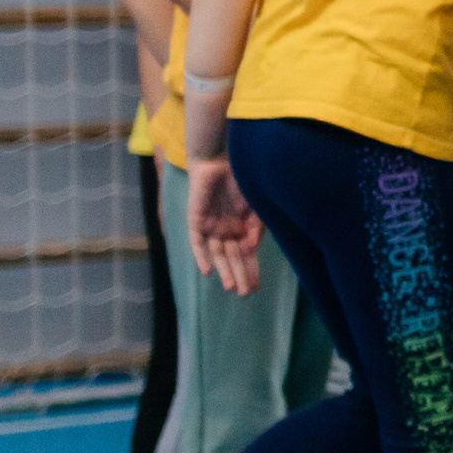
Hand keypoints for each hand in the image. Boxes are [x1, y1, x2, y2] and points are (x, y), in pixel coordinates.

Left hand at [186, 157, 262, 295]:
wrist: (219, 158)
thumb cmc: (240, 178)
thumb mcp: (255, 205)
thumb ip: (256, 227)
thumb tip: (252, 249)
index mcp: (241, 226)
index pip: (246, 254)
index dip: (251, 270)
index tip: (256, 287)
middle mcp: (225, 230)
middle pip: (232, 258)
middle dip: (239, 275)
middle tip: (246, 294)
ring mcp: (210, 226)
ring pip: (217, 254)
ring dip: (223, 270)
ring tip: (231, 287)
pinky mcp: (196, 221)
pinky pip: (197, 243)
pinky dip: (201, 256)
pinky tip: (207, 271)